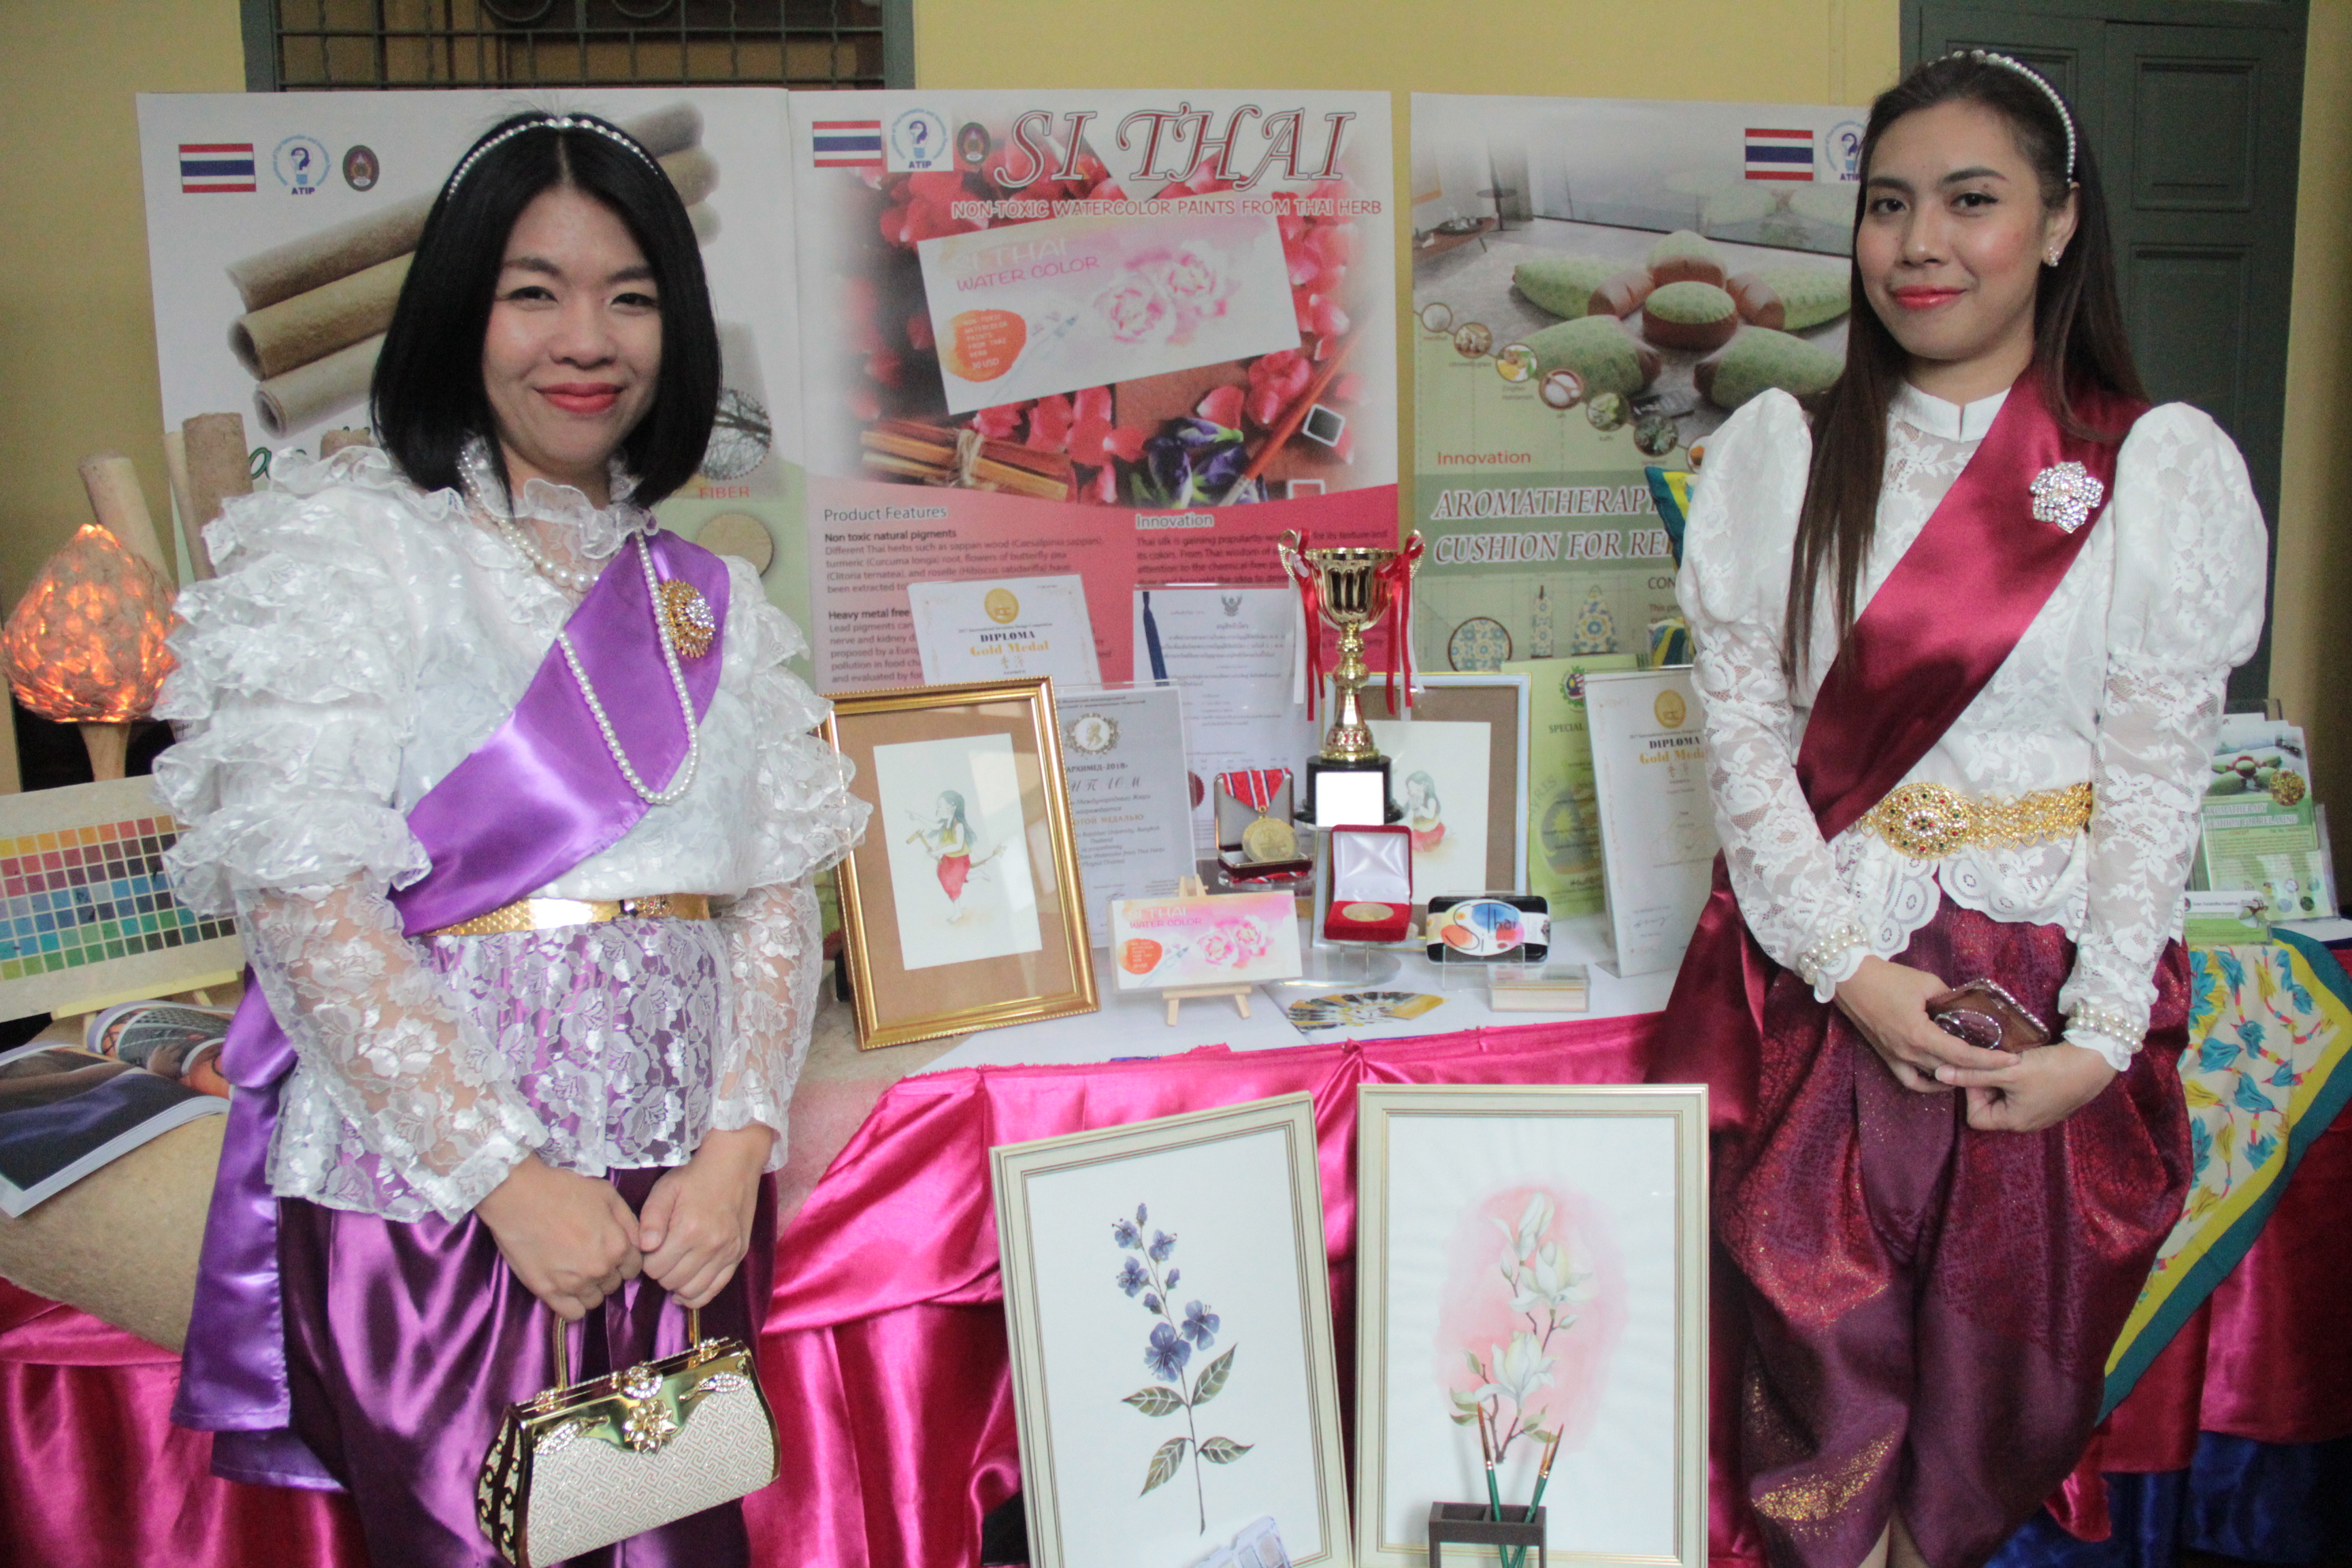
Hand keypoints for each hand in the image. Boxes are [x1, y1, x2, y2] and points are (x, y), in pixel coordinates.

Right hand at [475, 1155, 642, 1320]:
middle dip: (607, 1272)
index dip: (624, 1260)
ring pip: (595, 1300)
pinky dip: (572, 1304)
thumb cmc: (565, 1189)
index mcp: (618, 1246)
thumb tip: (639, 1244)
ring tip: (574, 1270)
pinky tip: (566, 1288)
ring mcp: (574, 1283)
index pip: (634, 1268)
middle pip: (614, 1284)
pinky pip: (572, 1314)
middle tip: (588, 1256)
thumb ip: (629, 1222)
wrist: (519, 1195)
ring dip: (590, 1288)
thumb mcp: (608, 1194)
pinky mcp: (548, 1292)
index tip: (609, 1252)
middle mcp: (600, 1269)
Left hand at [639, 1125, 773, 1310]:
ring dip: (677, 1285)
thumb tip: (645, 1248)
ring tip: (674, 1270)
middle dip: (660, 1273)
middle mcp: (710, 1246)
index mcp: (688, 1230)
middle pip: (672, 1281)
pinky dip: (698, 1295)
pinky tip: (687, 1290)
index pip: (655, 1269)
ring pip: (693, 1290)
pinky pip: (716, 1289)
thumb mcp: (664, 1190)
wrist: (733, 1165)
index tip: (650, 1250)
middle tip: (662, 1257)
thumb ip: (650, 1220)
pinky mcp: (738, 1255)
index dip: (646, 1262)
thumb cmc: (694, 1177)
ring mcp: (727, 1252)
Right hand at [1832, 956, 2014, 1093]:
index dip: (1991, 1059)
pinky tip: (1943, 1076)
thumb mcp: (1927, 982)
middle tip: (2001, 1060)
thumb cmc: (1887, 978)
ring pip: (1934, 1077)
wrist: (1850, 980)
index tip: (2012, 1059)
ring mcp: (1896, 1057)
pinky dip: (1929, 1083)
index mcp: (1920, 1035)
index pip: (1963, 1055)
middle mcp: (1909, 1052)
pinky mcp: (1887, 1056)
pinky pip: (1911, 1080)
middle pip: (1953, 1069)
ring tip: (1975, 1067)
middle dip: (1980, 1067)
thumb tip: (1965, 1008)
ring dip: (1956, 1074)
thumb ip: (1949, 999)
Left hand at [1936, 1042, 2117, 1131]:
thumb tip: (1939, 1073)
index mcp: (2013, 1122)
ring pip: (2005, 1097)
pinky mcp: (2049, 1101)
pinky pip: (2022, 1094)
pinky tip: (2021, 1063)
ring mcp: (2039, 1113)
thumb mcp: (2007, 1071)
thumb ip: (1972, 1074)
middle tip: (1990, 1062)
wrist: (2094, 1062)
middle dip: (1985, 1083)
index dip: (1970, 1093)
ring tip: (2005, 1060)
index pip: (1975, 1116)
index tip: (1977, 1071)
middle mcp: (2025, 1123)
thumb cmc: (2051, 1070)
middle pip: (1989, 1107)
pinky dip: (2016, 1079)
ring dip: (2000, 1079)